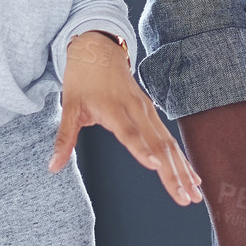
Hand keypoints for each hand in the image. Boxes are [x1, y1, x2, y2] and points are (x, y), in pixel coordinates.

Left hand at [54, 31, 202, 205]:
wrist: (98, 49)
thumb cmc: (83, 78)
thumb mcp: (69, 106)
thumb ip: (64, 139)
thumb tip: (53, 167)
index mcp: (114, 108)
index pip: (129, 133)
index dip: (141, 150)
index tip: (155, 166)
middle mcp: (136, 110)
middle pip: (158, 144)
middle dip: (172, 173)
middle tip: (184, 197)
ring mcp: (148, 111)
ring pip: (169, 144)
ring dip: (183, 170)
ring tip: (193, 195)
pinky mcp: (152, 113)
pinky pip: (170, 139)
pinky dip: (182, 159)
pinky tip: (193, 177)